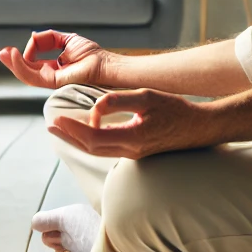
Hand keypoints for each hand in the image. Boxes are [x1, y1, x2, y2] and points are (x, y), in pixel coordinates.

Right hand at [0, 29, 109, 89]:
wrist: (105, 65)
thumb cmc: (92, 54)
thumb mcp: (67, 40)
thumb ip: (48, 38)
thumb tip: (31, 36)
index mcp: (53, 68)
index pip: (32, 64)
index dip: (23, 56)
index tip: (18, 47)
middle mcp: (50, 76)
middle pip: (25, 70)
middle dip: (12, 62)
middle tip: (1, 53)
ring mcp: (50, 81)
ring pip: (25, 75)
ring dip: (13, 64)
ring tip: (4, 53)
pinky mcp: (53, 83)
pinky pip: (32, 76)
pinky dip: (21, 66)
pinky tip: (15, 56)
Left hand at [49, 88, 218, 158]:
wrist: (199, 128)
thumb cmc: (176, 110)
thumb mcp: (147, 96)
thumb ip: (118, 100)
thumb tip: (95, 107)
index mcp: (133, 138)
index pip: (93, 137)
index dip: (72, 129)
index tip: (57, 119)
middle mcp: (131, 151)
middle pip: (91, 148)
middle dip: (69, 136)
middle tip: (52, 124)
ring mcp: (134, 154)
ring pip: (98, 151)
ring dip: (78, 140)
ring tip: (62, 128)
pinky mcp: (136, 152)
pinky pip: (107, 149)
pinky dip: (91, 141)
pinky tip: (85, 131)